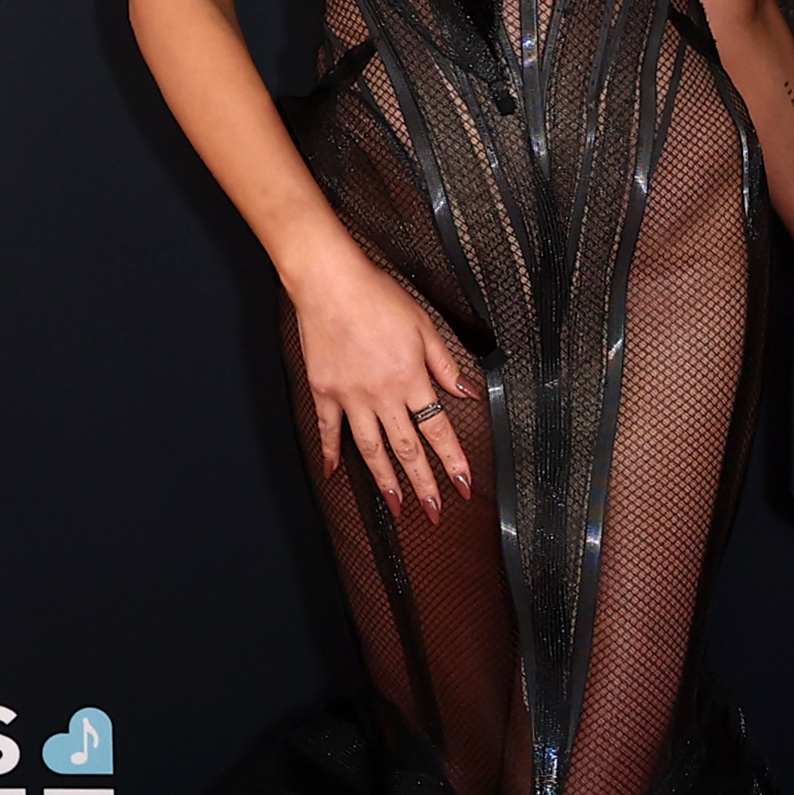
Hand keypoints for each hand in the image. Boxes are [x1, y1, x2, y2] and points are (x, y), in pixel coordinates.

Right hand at [288, 244, 476, 519]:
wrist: (330, 282)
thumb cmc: (377, 297)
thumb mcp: (424, 326)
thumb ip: (446, 365)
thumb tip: (469, 391)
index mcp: (410, 379)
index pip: (438, 430)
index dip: (452, 461)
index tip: (462, 485)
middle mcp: (381, 395)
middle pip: (407, 449)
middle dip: (423, 485)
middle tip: (433, 512)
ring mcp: (350, 397)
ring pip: (371, 449)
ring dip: (385, 481)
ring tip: (396, 506)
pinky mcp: (324, 391)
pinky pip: (329, 430)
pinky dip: (331, 453)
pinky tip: (335, 473)